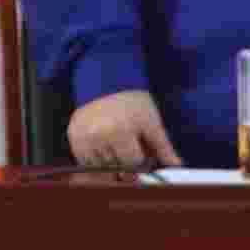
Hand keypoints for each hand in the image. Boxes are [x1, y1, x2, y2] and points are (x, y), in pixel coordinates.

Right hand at [66, 91, 180, 175]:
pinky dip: (94, 158)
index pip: (133, 162)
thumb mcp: (151, 121)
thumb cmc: (133, 102)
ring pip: (100, 166)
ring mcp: (83, 136)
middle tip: (127, 143)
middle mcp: (98, 134)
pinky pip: (85, 160)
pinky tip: (102, 145)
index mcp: (120, 130)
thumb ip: (163, 146)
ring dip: (109, 161)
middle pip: (116, 166)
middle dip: (124, 160)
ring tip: (115, 142)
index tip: (141, 148)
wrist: (106, 83)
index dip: (140, 157)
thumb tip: (177, 165)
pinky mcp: (73, 136)